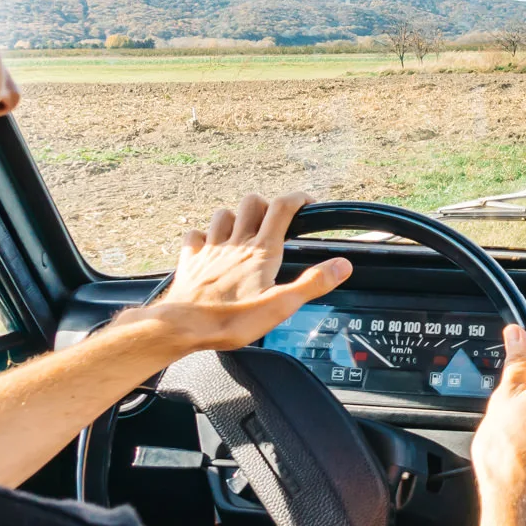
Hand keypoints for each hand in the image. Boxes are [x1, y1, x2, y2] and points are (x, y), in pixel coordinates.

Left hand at [120, 192, 351, 355]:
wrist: (183, 326)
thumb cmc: (230, 319)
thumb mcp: (281, 306)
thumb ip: (313, 283)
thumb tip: (342, 265)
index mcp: (261, 252)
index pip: (282, 209)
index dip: (297, 199)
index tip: (307, 202)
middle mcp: (236, 243)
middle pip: (252, 203)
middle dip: (266, 205)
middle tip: (274, 220)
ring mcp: (211, 249)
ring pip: (223, 215)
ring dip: (235, 216)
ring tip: (244, 230)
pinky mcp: (190, 260)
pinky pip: (194, 236)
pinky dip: (203, 235)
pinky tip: (208, 245)